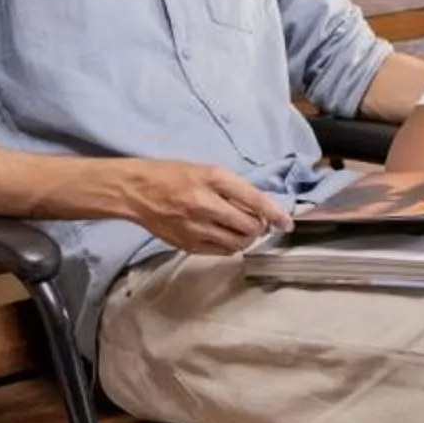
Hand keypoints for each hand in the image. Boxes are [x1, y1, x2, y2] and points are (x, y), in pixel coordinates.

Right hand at [113, 158, 294, 253]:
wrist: (137, 191)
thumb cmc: (173, 175)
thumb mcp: (207, 170)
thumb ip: (233, 187)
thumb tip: (261, 207)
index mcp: (213, 178)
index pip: (254, 199)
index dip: (275, 214)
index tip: (286, 223)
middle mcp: (205, 203)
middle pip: (249, 225)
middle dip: (260, 227)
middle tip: (258, 223)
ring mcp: (195, 226)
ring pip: (238, 242)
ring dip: (247, 238)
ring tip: (242, 230)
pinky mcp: (187, 244)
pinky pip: (221, 252)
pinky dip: (231, 246)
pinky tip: (226, 237)